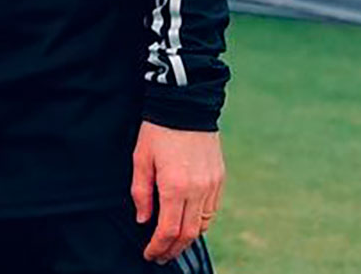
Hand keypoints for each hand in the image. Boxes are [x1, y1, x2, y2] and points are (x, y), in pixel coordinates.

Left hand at [132, 121, 224, 264]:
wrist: (186, 104)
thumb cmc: (158, 130)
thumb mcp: (141, 159)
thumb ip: (141, 193)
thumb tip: (143, 220)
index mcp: (175, 186)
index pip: (168, 230)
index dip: (158, 247)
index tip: (149, 254)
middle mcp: (198, 189)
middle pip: (188, 234)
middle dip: (173, 249)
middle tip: (160, 256)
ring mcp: (212, 184)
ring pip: (202, 224)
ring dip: (187, 238)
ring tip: (172, 242)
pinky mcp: (219, 177)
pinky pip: (212, 209)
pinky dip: (199, 221)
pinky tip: (187, 221)